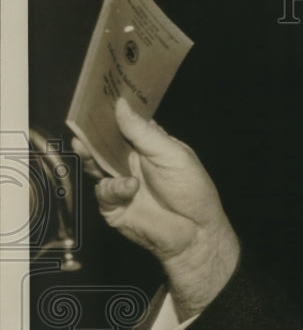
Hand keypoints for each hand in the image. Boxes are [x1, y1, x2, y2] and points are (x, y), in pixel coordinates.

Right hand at [72, 99, 238, 318]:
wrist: (196, 232)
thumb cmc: (193, 191)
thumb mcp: (173, 155)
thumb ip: (144, 132)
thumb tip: (121, 104)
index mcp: (148, 145)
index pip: (124, 123)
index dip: (112, 112)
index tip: (97, 97)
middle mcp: (131, 162)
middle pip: (104, 142)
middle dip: (91, 133)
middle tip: (80, 122)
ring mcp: (121, 182)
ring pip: (95, 164)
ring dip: (90, 155)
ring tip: (85, 146)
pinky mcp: (114, 205)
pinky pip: (104, 191)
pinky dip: (114, 188)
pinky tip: (130, 187)